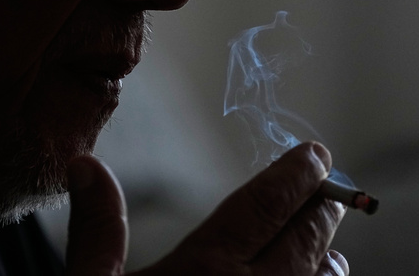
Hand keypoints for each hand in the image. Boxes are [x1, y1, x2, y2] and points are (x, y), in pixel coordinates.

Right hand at [64, 141, 347, 274]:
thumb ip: (98, 230)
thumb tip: (87, 164)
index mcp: (204, 271)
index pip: (264, 205)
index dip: (294, 174)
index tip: (317, 153)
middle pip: (304, 240)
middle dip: (321, 209)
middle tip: (331, 186)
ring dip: (327, 259)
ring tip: (328, 246)